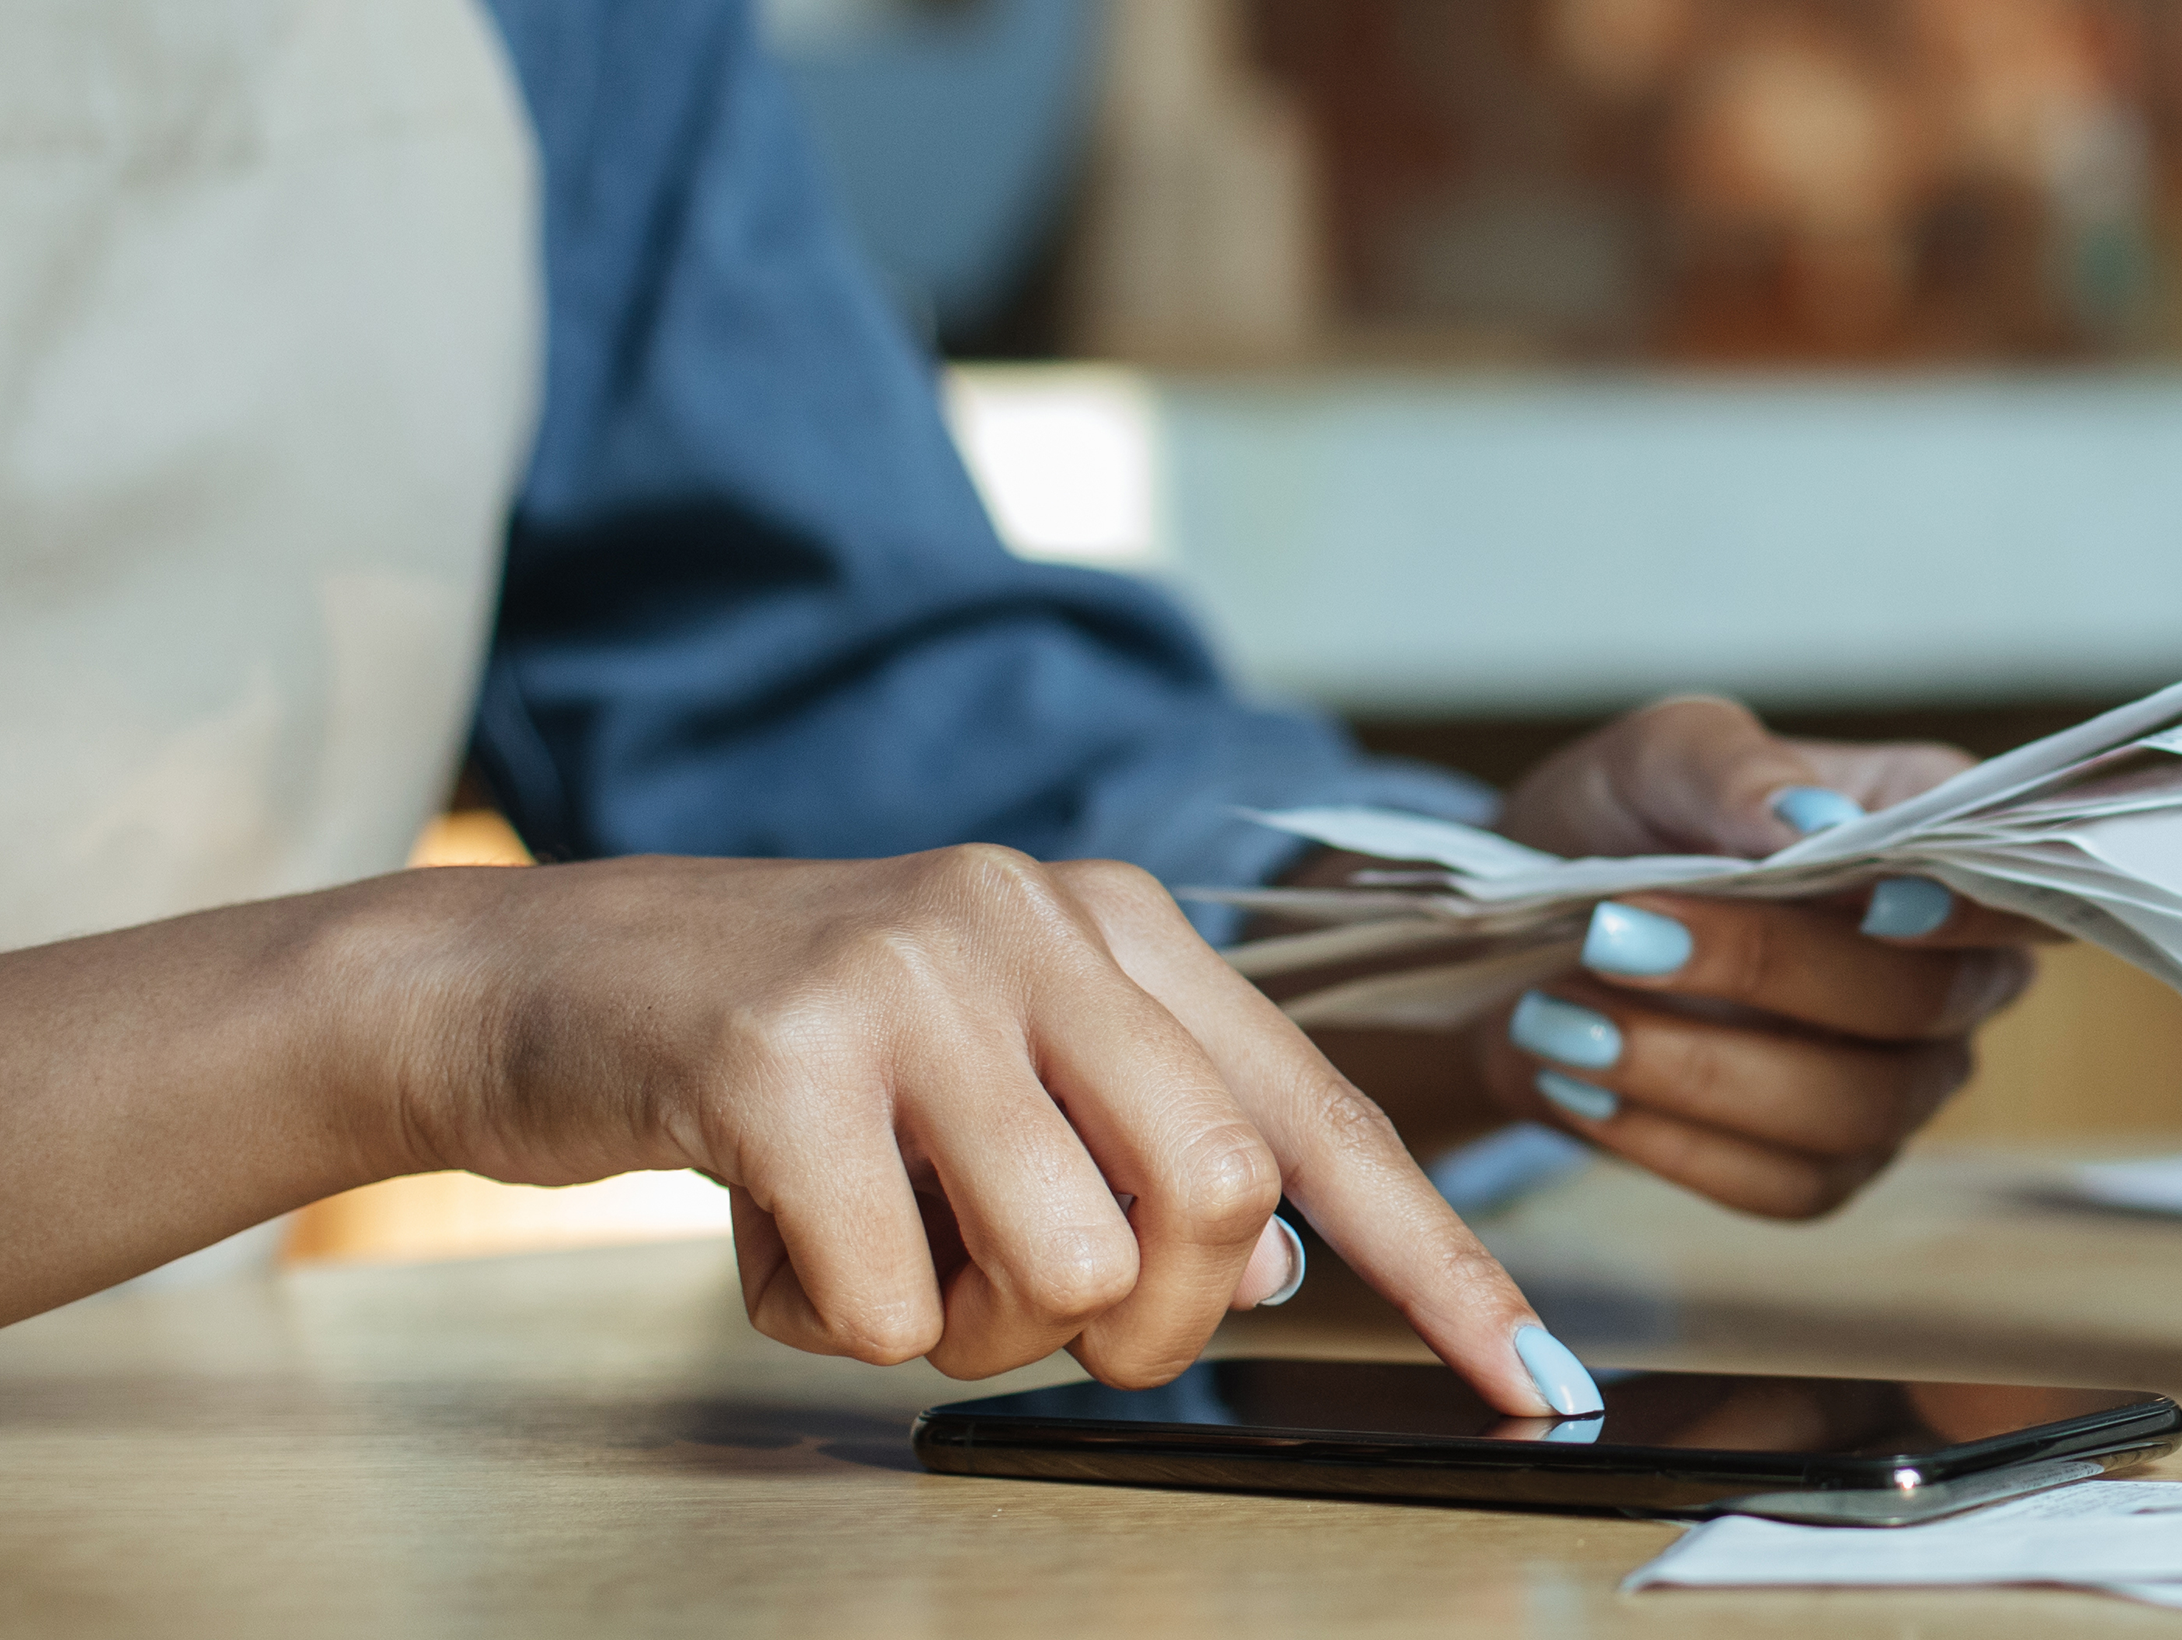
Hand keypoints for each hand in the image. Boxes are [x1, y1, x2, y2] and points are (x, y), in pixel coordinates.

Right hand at [348, 849, 1597, 1411]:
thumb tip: (1270, 1275)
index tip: (1534, 1383)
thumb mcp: (990, 1076)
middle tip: (1023, 1319)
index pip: (1321, 1115)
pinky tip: (768, 1240)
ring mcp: (912, 974)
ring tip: (871, 1247)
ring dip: (963, 1329)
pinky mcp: (778, 1055)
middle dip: (1138, 1325)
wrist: (526, 983)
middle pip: (1215, 1206)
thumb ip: (1143, 1148)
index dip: (1437, 1262)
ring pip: (1063, 1268)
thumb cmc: (788, 1061)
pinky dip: (830, 1321)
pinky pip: (889, 1300)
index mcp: (1120, 925)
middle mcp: (1039, 919)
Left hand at [1479, 697, 2056, 1216]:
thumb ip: (1733, 772)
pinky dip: (1675, 1142)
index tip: (1877, 904)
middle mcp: (1947, 968)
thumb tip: (1812, 821)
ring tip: (1565, 1019)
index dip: (1974, 911)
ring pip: (1859, 1109)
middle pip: (1924, 1001)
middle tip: (1619, 934)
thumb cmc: (1623, 824)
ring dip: (1700, 1070)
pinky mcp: (1826, 1164)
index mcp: (1934, 843)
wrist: (1531, 938)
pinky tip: (1581, 1083)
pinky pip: (1790, 1186)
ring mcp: (1898, 1077)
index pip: (2022, 888)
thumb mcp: (1657, 758)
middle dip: (1768, 971)